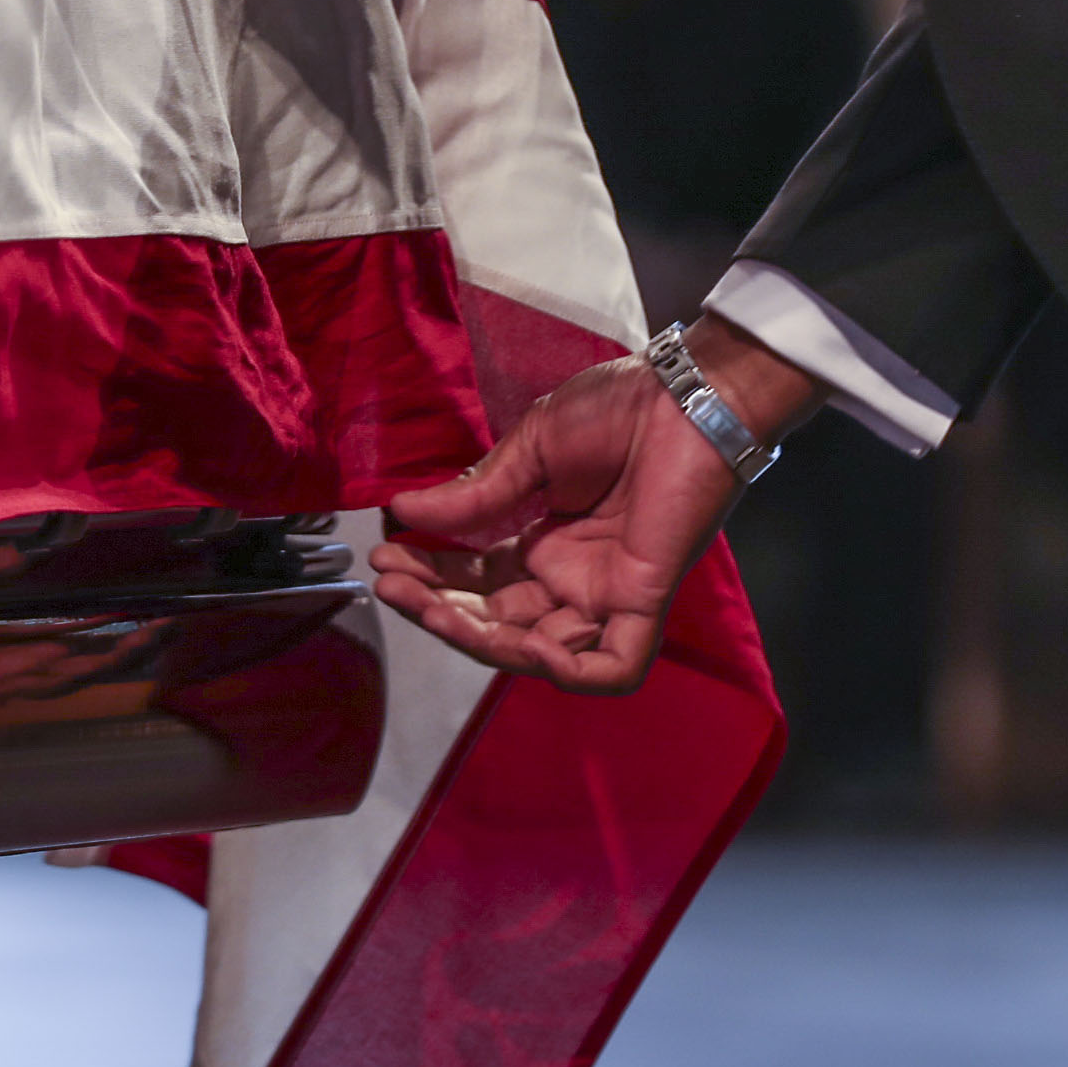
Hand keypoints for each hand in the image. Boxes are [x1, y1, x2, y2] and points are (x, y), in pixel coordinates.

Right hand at [371, 318, 823, 694]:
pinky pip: (612, 667)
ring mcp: (607, 594)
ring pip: (540, 653)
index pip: (476, 582)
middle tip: (392, 586)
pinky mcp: (645, 602)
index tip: (383, 558)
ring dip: (482, 641)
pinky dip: (568, 671)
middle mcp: (571, 577)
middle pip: (496, 623)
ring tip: (432, 607)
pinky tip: (524, 643)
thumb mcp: (529, 450)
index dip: (429, 578)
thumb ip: (474, 495)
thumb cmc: (618, 409)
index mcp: (545, 542)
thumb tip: (401, 514)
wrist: (684, 394)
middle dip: (439, 611)